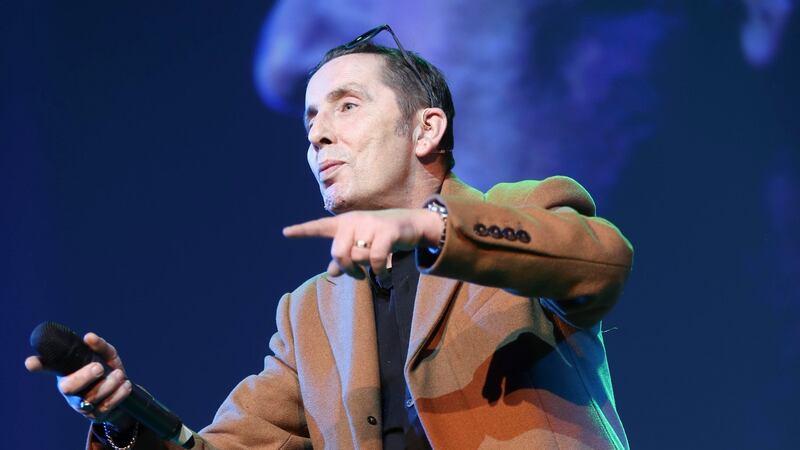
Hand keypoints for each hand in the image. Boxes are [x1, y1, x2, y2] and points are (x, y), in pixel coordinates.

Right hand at [25, 333, 131, 423]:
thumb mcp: (106, 356)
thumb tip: (89, 337)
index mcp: (67, 372)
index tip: (30, 362)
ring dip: (108, 384)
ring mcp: (80, 404)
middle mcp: (69, 389)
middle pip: (68, 388)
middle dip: (84, 377)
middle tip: (99, 367)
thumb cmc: (108, 370)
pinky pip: (105, 406)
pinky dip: (118, 394)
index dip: (38, 366)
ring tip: (120, 374)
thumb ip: (99, 346)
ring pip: (90, 397)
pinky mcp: (95, 414)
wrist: (122, 393)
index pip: (48, 368)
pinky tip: (125, 385)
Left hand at [283, 208, 442, 278]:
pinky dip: (379, 271)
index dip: (302, 231)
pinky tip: (384, 275)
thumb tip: (331, 273)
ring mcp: (370, 224)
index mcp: (344, 223)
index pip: (320, 227)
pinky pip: (375, 258)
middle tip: (357, 275)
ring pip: (358, 257)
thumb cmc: (383, 236)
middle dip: (348, 268)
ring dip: (367, 268)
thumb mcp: (362, 246)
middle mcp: (354, 221)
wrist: (413, 224)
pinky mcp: (386, 231)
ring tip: (376, 267)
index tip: (285, 233)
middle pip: (338, 253)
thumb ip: (346, 258)